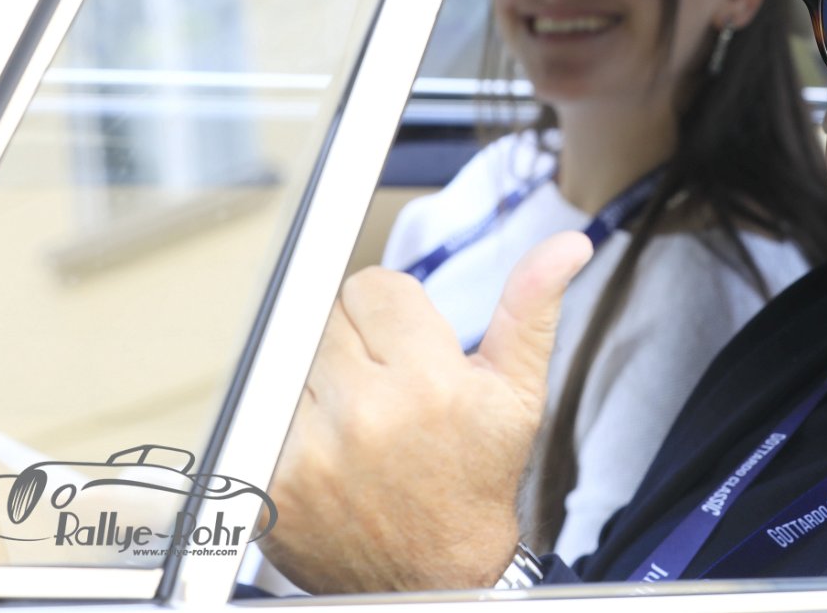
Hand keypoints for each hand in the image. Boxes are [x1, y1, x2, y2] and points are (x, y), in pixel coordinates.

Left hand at [261, 231, 593, 592]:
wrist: (436, 579)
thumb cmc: (475, 483)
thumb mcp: (517, 394)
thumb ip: (530, 309)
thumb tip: (566, 247)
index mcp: (428, 384)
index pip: (372, 286)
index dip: (394, 314)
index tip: (409, 351)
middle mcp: (365, 416)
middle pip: (328, 315)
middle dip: (356, 342)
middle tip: (385, 388)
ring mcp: (310, 451)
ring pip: (291, 356)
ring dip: (317, 378)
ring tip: (357, 420)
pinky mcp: (268, 483)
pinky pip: (261, 408)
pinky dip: (286, 421)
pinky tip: (325, 449)